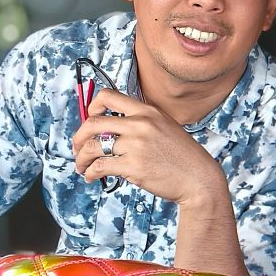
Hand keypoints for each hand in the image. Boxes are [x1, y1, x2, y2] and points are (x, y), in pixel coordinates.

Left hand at [72, 89, 225, 205]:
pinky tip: (91, 177)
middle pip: (93, 122)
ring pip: (93, 146)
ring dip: (81, 158)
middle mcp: (140, 124)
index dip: (92, 106)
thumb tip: (111, 129)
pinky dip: (90, 173)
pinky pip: (100, 166)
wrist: (199, 179)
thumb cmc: (183, 157)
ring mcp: (136, 145)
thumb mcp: (165, 127)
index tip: (89, 118)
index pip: (109, 96)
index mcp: (148, 111)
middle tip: (77, 147)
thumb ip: (142, 123)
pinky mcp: (133, 166)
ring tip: (82, 167)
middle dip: (78, 136)